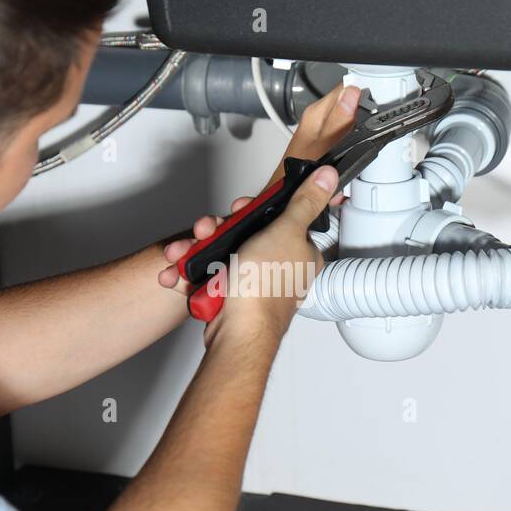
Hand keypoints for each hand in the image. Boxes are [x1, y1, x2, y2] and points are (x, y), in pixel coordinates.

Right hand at [158, 84, 362, 340]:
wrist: (237, 332)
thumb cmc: (264, 291)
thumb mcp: (286, 233)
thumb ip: (305, 202)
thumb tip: (328, 178)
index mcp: (300, 250)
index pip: (279, 216)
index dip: (254, 209)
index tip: (239, 209)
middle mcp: (279, 266)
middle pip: (245, 232)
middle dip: (217, 230)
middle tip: (206, 231)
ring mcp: (255, 281)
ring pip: (223, 252)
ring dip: (198, 249)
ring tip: (184, 254)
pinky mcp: (233, 294)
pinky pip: (211, 273)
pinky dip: (194, 271)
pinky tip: (182, 272)